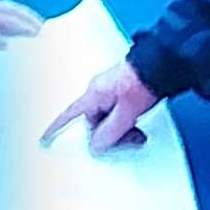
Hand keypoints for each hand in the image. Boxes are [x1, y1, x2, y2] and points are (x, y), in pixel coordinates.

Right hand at [38, 62, 155, 153]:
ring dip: (121, 130)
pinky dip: (125, 121)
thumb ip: (109, 132)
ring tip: (138, 132)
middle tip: (129, 139)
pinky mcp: (121, 91)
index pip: (69, 115)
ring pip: (107, 120)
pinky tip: (137, 122)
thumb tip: (96, 146)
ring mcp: (110, 91)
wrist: (163, 64)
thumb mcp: (127, 113)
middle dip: (110, 135)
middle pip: (94, 123)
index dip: (55, 128)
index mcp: (94, 95)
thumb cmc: (145, 80)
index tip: (45, 139)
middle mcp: (98, 92)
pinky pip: (116, 113)